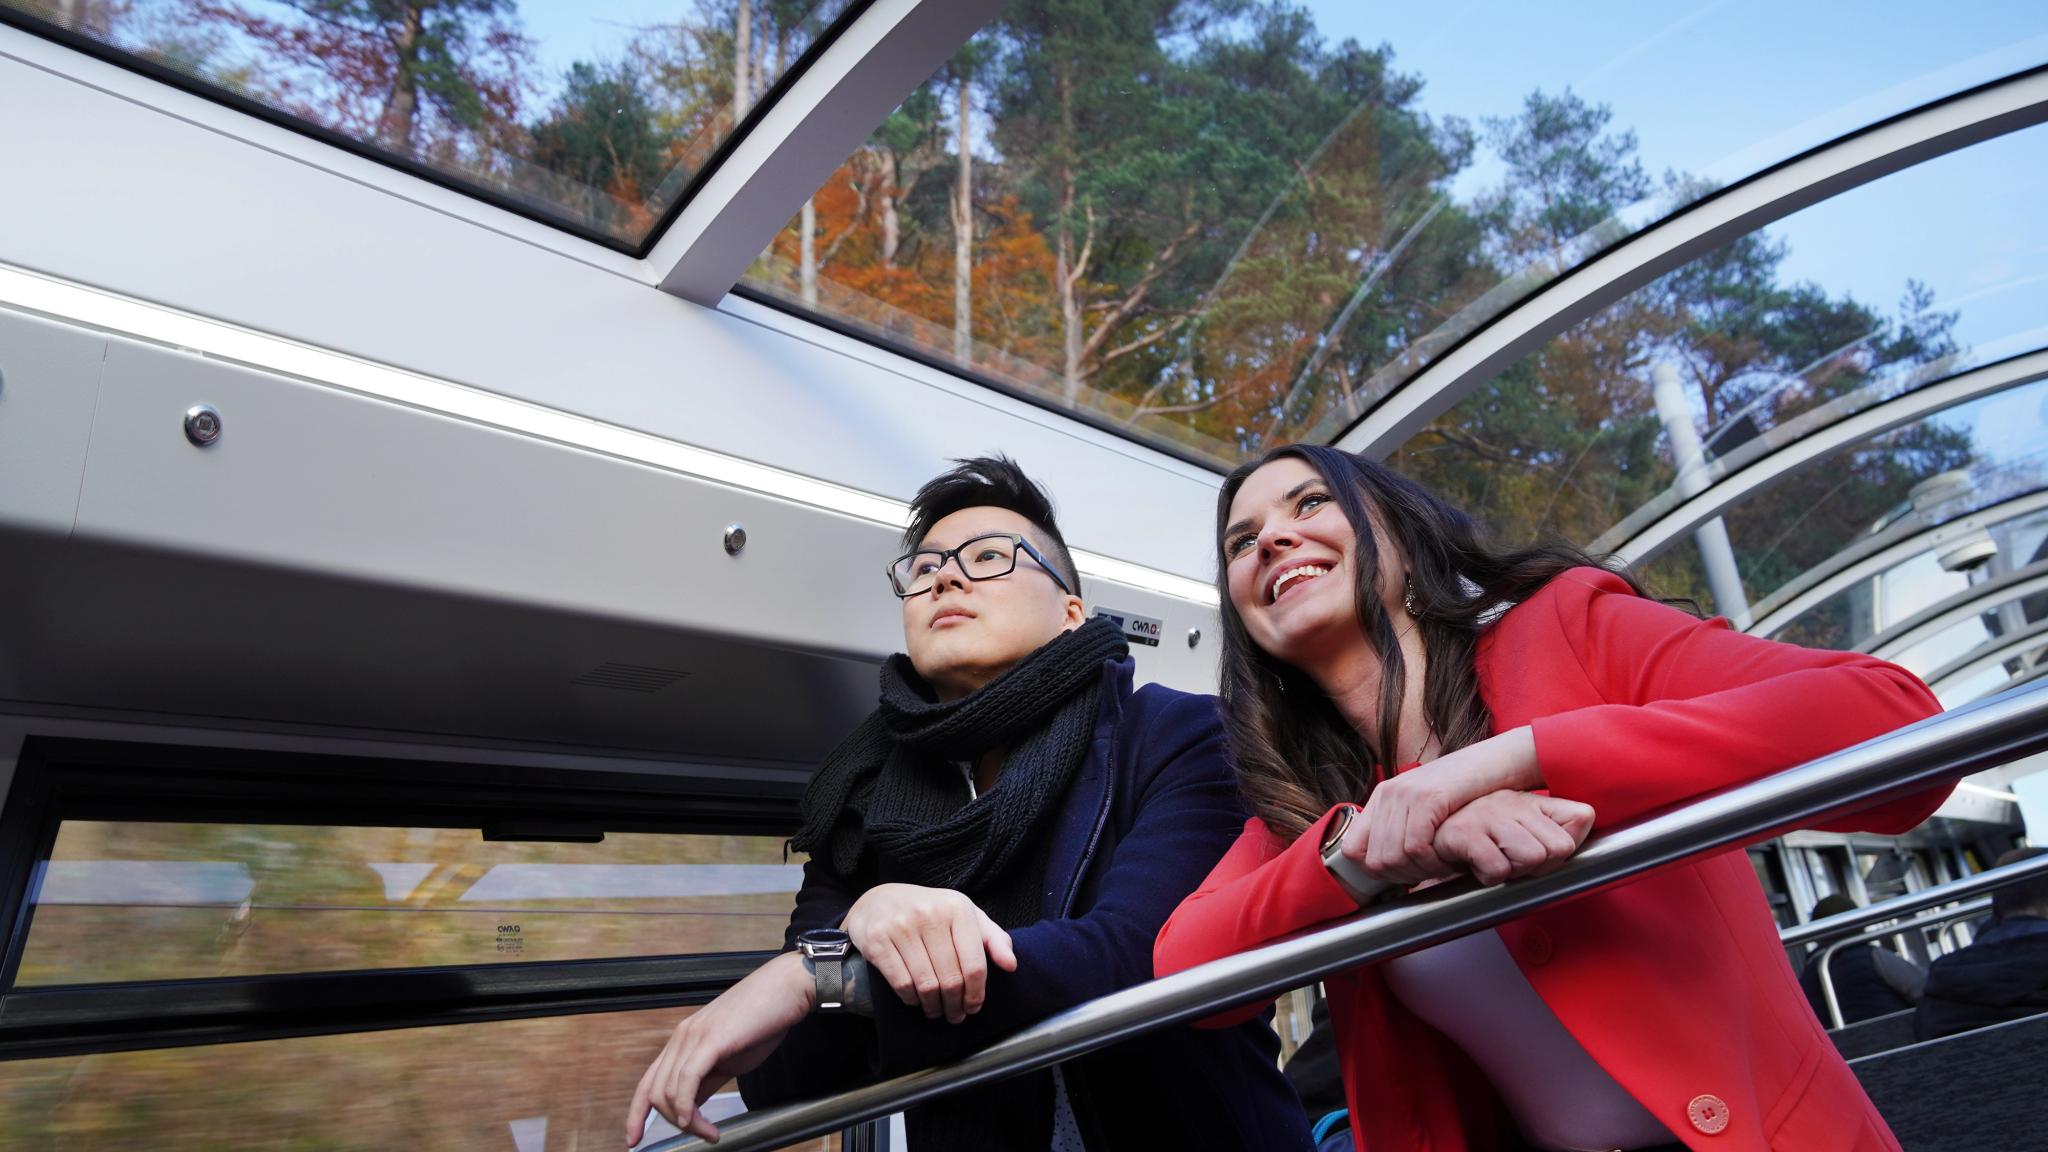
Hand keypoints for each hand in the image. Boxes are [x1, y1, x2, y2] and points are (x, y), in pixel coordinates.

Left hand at [625, 951, 813, 1146]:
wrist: (787, 988)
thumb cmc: (764, 1019)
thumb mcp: (729, 1057)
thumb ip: (707, 1080)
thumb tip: (692, 1107)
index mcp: (684, 1040)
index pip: (648, 1082)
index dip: (636, 1114)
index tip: (635, 1139)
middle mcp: (682, 1036)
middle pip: (655, 1092)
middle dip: (673, 1123)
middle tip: (702, 1135)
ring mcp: (694, 1036)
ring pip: (669, 1092)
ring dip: (688, 1122)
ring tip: (710, 1132)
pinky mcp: (711, 1039)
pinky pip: (687, 1080)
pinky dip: (688, 1108)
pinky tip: (698, 1121)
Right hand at [841, 883, 1017, 1023]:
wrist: (878, 900)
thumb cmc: (929, 912)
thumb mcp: (964, 915)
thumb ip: (993, 938)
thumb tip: (1011, 965)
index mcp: (957, 908)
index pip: (975, 964)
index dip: (976, 994)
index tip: (974, 1007)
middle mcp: (929, 914)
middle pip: (951, 979)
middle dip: (956, 1005)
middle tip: (955, 1015)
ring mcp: (901, 926)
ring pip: (926, 985)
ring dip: (934, 1006)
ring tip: (937, 1011)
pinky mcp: (877, 940)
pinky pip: (901, 983)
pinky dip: (911, 999)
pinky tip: (916, 999)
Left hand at [1355, 727, 1541, 886]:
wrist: (1499, 760)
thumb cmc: (1470, 792)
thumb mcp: (1428, 810)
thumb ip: (1405, 831)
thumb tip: (1391, 871)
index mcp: (1383, 797)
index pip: (1352, 850)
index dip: (1376, 871)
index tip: (1405, 876)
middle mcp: (1388, 793)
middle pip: (1375, 861)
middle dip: (1405, 878)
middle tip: (1431, 875)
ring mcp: (1405, 794)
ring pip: (1394, 858)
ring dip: (1423, 872)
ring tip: (1445, 866)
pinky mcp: (1426, 798)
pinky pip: (1415, 847)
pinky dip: (1433, 862)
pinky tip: (1450, 858)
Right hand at [1432, 790, 1594, 885]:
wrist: (1423, 840)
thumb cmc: (1478, 841)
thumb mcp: (1524, 832)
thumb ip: (1562, 827)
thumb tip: (1587, 817)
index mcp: (1530, 802)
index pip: (1579, 823)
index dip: (1560, 853)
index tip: (1536, 854)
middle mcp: (1511, 802)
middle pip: (1558, 849)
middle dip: (1537, 867)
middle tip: (1509, 861)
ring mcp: (1487, 814)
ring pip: (1532, 858)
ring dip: (1513, 873)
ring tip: (1492, 863)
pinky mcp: (1462, 832)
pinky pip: (1498, 870)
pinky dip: (1488, 877)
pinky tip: (1473, 866)